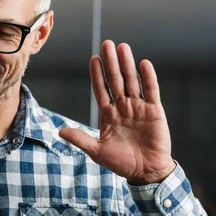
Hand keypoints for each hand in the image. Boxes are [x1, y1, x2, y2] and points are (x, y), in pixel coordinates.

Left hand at [59, 40, 175, 184]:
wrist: (146, 172)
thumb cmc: (121, 162)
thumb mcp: (97, 152)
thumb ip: (81, 139)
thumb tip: (60, 132)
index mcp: (108, 114)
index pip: (101, 89)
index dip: (97, 75)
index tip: (93, 59)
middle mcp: (123, 107)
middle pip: (115, 80)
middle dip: (111, 63)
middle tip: (106, 44)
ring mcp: (139, 108)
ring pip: (132, 81)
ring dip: (127, 65)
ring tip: (123, 47)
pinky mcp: (155, 111)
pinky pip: (151, 91)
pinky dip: (148, 78)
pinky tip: (144, 63)